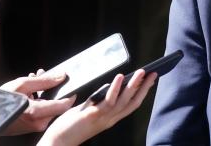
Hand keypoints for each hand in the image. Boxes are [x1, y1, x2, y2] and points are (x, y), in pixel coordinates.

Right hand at [0, 70, 75, 134]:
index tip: (73, 85)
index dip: (70, 94)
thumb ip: (45, 80)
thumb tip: (61, 76)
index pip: (64, 105)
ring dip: (44, 92)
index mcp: (36, 112)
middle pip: (56, 104)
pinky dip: (39, 100)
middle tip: (45, 75)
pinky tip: (31, 91)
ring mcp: (35, 126)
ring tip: (34, 79)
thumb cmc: (0, 101)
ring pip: (48, 107)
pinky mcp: (31, 126)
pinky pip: (42, 112)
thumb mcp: (22, 85)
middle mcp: (37, 122)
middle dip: (52, 88)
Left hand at [37, 69, 156, 145]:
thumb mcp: (89, 111)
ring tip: (141, 72)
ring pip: (124, 100)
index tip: (150, 81)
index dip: (143, 93)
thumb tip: (108, 87)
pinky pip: (108, 101)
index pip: (132, 105)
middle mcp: (111, 119)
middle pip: (133, 102)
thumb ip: (99, 101)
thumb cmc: (70, 127)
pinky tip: (119, 77)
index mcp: (111, 118)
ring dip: (134, 85)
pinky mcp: (93, 115)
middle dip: (144, 88)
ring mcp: (103, 117)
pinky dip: (115, 88)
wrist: (57, 142)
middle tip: (153, 74)